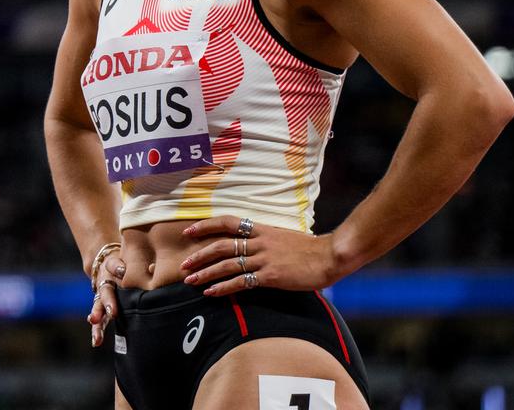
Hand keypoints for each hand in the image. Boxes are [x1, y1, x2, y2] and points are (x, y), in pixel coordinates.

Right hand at [87, 249, 126, 346]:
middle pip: (105, 293)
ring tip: (96, 332)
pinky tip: (96, 342)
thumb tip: (129, 270)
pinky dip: (97, 331)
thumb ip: (122, 264)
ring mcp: (101, 299)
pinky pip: (99, 321)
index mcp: (110, 268)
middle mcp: (104, 285)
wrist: (104, 267)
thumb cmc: (121, 264)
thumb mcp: (121, 259)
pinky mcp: (103, 310)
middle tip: (112, 312)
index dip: (117, 268)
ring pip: (98, 309)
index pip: (113, 266)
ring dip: (98, 321)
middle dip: (108, 303)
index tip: (122, 271)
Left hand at [180, 217, 340, 295]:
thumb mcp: (282, 237)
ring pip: (226, 265)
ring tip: (190, 280)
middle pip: (221, 246)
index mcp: (261, 229)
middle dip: (199, 255)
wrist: (330, 256)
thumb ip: (264, 241)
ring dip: (206, 273)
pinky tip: (211, 292)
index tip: (189, 231)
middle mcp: (258, 242)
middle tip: (184, 264)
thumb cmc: (309, 249)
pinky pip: (241, 282)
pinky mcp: (270, 276)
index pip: (226, 222)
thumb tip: (249, 246)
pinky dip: (223, 287)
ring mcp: (263, 259)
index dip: (205, 226)